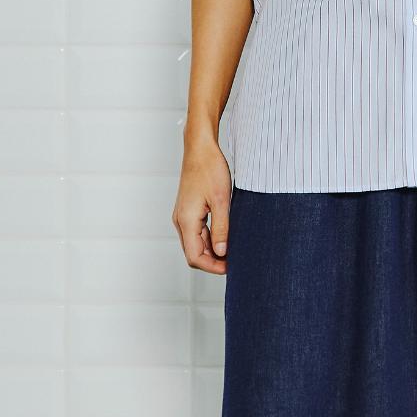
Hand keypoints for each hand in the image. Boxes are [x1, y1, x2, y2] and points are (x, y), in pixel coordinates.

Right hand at [173, 137, 232, 272]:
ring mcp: (183, 216)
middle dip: (213, 261)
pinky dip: (210, 239)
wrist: (200, 148)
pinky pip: (197, 232)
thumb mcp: (222, 200)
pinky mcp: (188, 211)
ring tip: (234, 249)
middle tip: (236, 261)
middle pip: (194, 253)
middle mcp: (180, 221)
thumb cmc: (210, 169)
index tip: (231, 267)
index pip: (195, 257)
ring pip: (195, 244)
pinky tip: (226, 236)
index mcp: (186, 220)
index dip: (213, 267)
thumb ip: (222, 229)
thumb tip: (223, 253)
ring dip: (212, 251)